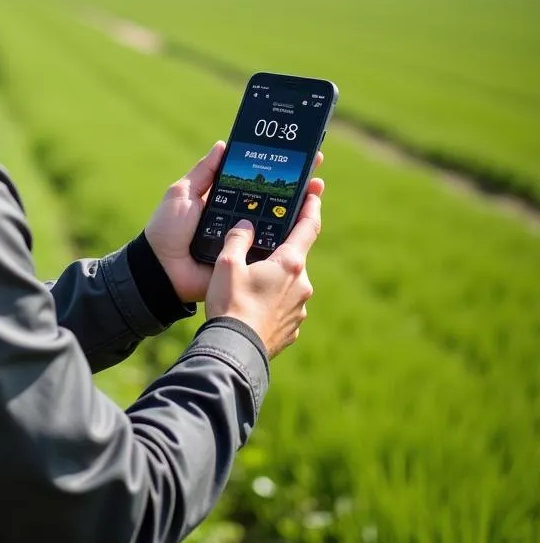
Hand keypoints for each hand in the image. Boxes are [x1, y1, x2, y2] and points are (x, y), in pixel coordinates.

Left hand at [144, 143, 323, 305]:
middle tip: (314, 169)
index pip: (253, 182)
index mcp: (223, 201)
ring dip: (297, 208)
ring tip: (316, 190)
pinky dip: (287, 239)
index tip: (293, 154)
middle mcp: (237, 220)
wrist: (161, 269)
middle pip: (270, 201)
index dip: (271, 170)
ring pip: (276, 224)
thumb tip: (223, 145)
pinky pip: (270, 250)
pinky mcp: (247, 262)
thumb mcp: (183, 194)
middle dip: (293, 186)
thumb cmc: (167, 229)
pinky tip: (306, 222)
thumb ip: (204, 172)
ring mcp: (245, 241)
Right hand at [203, 184, 323, 357]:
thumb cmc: (230, 303)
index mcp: (290, 263)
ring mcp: (300, 308)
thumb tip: (247, 225)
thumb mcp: (227, 264)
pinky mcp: (292, 327)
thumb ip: (238, 238)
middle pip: (293, 259)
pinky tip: (250, 309)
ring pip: (287, 285)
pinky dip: (270, 303)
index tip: (314, 193)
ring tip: (244, 290)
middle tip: (253, 257)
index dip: (311, 207)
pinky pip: (283, 307)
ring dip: (272, 282)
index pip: (308, 227)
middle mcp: (302, 284)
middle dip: (276, 254)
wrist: (235, 349)